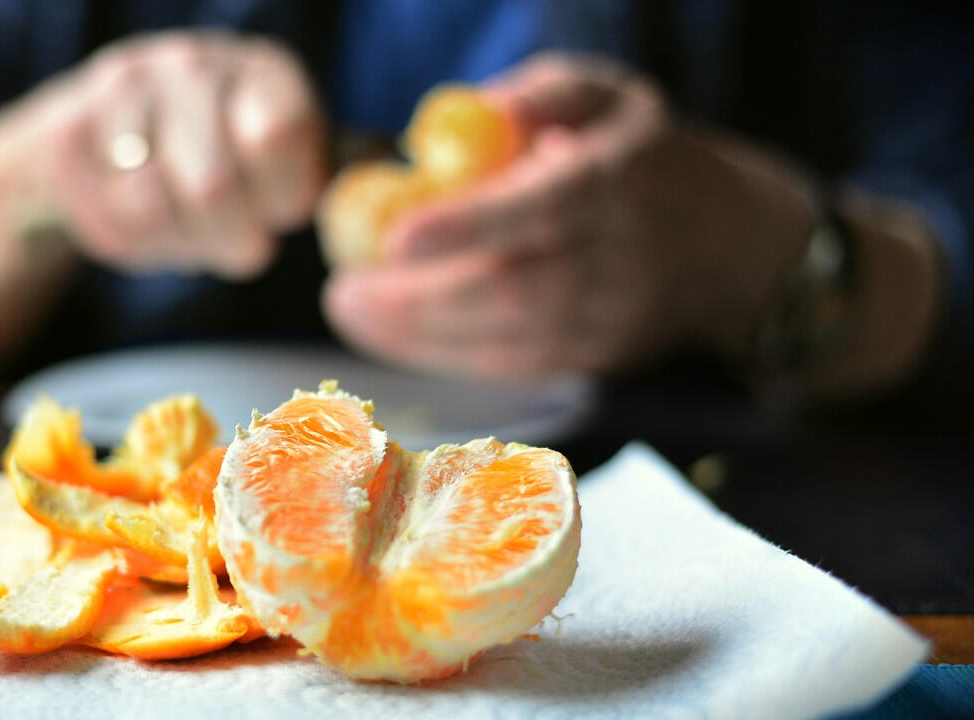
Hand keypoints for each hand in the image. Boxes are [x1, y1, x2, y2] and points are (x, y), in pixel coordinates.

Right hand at [33, 32, 324, 278]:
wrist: (117, 136)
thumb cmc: (227, 164)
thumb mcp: (285, 165)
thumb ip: (313, 186)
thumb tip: (360, 207)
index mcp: (263, 72)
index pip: (275, 139)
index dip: (281, 200)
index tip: (278, 209)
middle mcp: (191, 65)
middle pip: (210, 187)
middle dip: (228, 237)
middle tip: (235, 239)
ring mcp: (122, 92)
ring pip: (150, 209)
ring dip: (178, 243)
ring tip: (189, 230)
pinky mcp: (67, 132)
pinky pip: (104, 219)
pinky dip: (134, 244)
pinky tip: (148, 225)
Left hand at [323, 55, 810, 378]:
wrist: (728, 246)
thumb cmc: (641, 158)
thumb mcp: (606, 96)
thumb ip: (540, 94)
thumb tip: (469, 116)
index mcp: (617, 182)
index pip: (542, 210)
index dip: (467, 227)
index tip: (393, 238)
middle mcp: (617, 259)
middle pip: (514, 293)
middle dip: (417, 302)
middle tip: (341, 291)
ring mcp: (608, 320)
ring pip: (507, 344)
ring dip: (418, 339)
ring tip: (350, 312)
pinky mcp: (593, 359)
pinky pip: (512, 367)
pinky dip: (446, 357)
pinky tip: (395, 334)